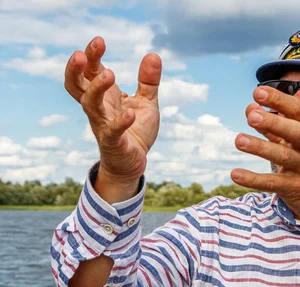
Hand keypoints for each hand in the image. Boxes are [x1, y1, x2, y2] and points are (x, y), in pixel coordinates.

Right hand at [64, 37, 161, 185]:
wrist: (133, 163)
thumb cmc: (134, 131)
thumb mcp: (145, 102)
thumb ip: (148, 81)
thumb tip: (153, 54)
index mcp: (103, 96)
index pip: (90, 71)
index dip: (91, 55)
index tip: (99, 40)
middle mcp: (97, 108)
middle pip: (76, 84)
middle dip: (77, 68)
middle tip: (83, 54)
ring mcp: (102, 124)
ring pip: (88, 104)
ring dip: (96, 88)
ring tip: (111, 75)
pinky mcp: (113, 142)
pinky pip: (112, 131)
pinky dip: (120, 121)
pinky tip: (130, 112)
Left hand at [231, 87, 299, 221]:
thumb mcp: (298, 143)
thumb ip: (274, 127)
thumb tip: (251, 108)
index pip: (298, 111)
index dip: (279, 100)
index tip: (258, 92)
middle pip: (294, 132)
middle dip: (273, 122)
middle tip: (251, 115)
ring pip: (283, 156)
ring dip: (261, 147)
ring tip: (239, 140)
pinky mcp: (294, 188)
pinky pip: (273, 183)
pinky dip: (254, 179)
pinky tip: (236, 174)